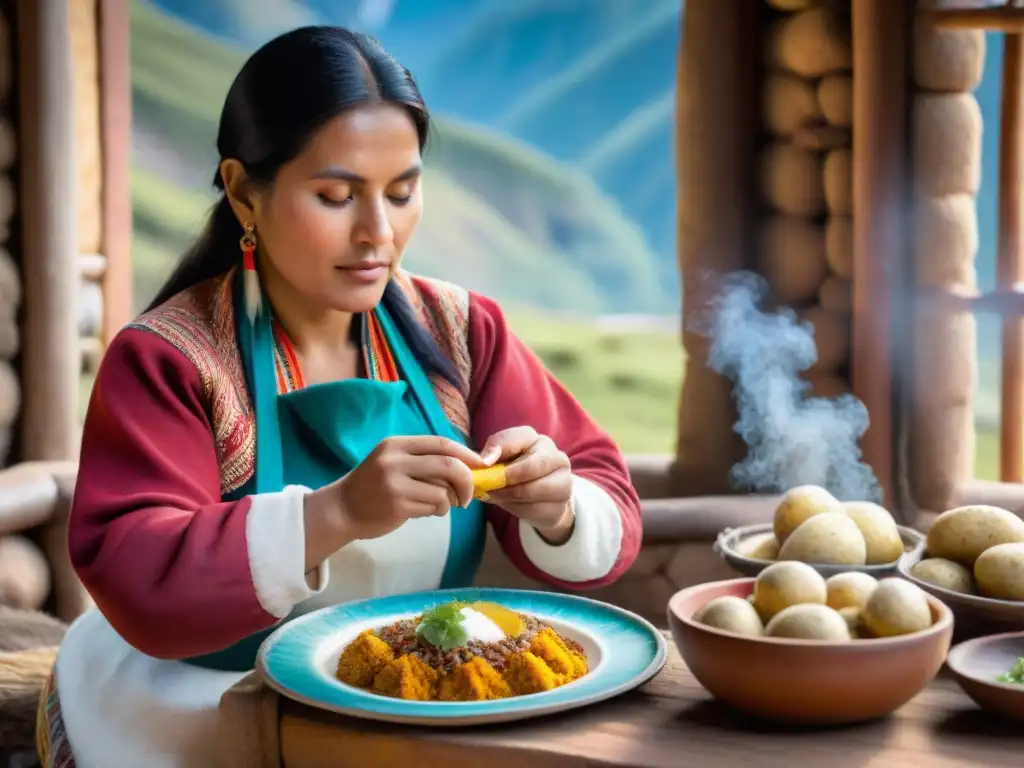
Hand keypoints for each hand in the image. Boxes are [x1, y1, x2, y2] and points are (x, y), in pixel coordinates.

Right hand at [304, 436, 485, 564]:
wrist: (342, 509)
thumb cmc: (374, 485)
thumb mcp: (393, 462)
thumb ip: (424, 460)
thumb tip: (467, 466)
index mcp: (397, 444)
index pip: (441, 443)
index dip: (466, 454)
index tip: (481, 465)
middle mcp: (395, 460)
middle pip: (448, 464)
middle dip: (466, 480)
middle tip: (468, 494)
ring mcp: (394, 482)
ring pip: (443, 490)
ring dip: (450, 500)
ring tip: (441, 505)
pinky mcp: (396, 504)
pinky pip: (433, 506)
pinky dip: (439, 510)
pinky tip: (427, 512)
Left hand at [479, 427, 574, 543]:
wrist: (537, 497)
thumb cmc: (514, 472)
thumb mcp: (500, 459)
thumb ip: (491, 455)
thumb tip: (483, 462)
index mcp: (537, 440)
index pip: (519, 438)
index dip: (500, 449)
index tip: (484, 464)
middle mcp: (556, 456)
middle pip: (532, 467)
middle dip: (507, 479)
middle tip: (489, 488)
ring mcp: (564, 480)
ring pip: (534, 490)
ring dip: (511, 496)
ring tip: (499, 496)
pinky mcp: (562, 503)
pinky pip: (537, 508)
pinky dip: (519, 509)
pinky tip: (513, 504)